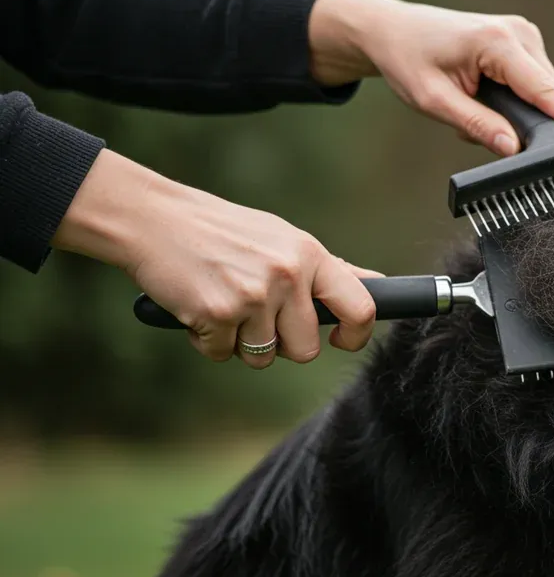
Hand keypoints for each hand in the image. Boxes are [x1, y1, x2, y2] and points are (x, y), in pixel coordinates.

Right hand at [51, 149, 381, 367]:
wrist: (155, 220)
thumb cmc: (224, 232)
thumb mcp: (283, 240)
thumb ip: (327, 270)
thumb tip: (376, 286)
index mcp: (309, 255)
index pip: (360, 306)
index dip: (357, 334)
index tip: (342, 340)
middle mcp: (287, 275)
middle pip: (305, 349)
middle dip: (282, 345)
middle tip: (257, 317)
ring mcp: (253, 296)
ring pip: (262, 357)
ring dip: (241, 343)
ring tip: (224, 303)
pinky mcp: (217, 314)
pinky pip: (221, 354)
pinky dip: (207, 341)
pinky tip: (197, 306)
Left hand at [307, 0, 553, 155]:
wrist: (395, 31)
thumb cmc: (408, 60)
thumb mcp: (435, 102)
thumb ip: (478, 125)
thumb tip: (513, 148)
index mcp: (497, 43)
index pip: (544, 90)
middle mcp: (519, 33)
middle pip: (548, 94)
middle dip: (525, 122)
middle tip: (480, 130)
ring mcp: (524, 35)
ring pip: (542, 92)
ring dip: (516, 111)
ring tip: (475, 107)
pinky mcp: (524, 44)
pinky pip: (533, 84)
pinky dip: (513, 99)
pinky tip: (484, 96)